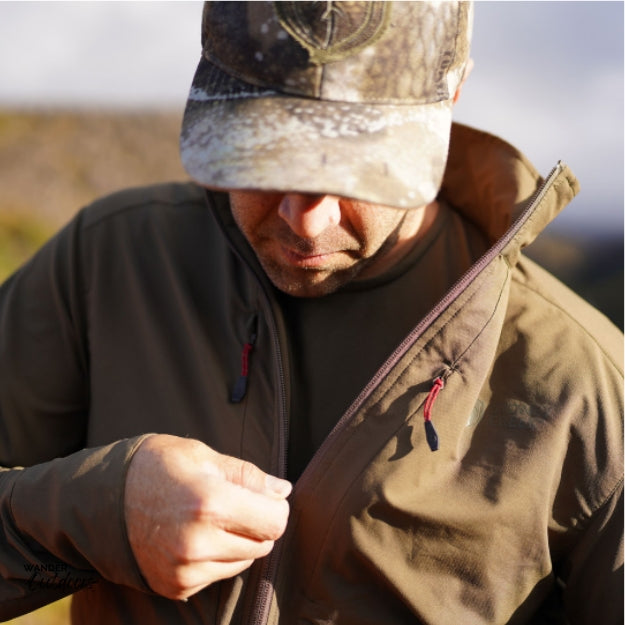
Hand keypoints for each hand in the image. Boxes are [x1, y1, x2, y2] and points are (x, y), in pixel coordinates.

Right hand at [124, 434, 291, 599]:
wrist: (103, 497)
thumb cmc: (157, 466)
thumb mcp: (204, 456)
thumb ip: (248, 476)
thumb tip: (284, 491)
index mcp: (210, 503)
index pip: (275, 521)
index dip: (275, 506)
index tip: (263, 496)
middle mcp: (198, 543)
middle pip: (263, 543)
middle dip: (257, 523)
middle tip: (231, 502)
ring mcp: (185, 570)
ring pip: (243, 561)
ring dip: (238, 542)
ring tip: (210, 518)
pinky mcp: (175, 587)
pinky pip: (219, 575)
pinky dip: (217, 557)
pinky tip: (194, 536)